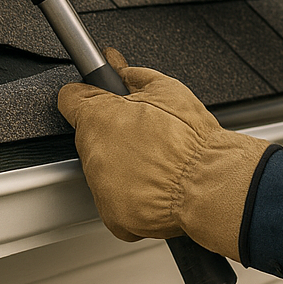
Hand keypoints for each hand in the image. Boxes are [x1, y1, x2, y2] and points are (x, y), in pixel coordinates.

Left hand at [57, 50, 270, 260]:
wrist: (212, 182)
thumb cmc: (193, 139)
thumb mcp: (167, 89)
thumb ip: (134, 75)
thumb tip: (119, 66)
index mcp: (99, 118)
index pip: (70, 99)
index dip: (87, 96)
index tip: (98, 99)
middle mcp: (93, 154)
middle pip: (90, 139)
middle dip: (112, 134)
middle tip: (143, 136)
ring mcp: (101, 189)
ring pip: (104, 171)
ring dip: (122, 166)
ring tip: (154, 163)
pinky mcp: (114, 217)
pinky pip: (116, 202)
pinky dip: (132, 196)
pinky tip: (154, 186)